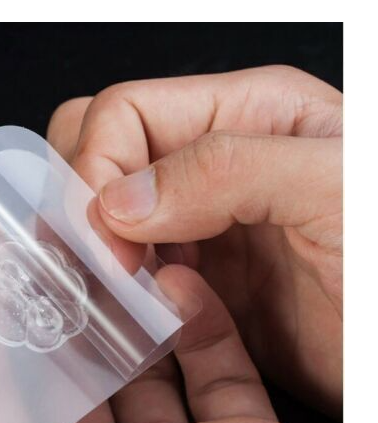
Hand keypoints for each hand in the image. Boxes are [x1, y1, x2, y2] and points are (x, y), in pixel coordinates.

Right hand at [47, 66, 342, 415]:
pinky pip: (126, 269)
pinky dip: (116, 287)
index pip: (124, 112)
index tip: (108, 234)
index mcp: (244, 113)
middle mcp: (211, 163)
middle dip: (85, 202)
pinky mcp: (193, 279)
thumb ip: (228, 170)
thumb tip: (121, 199)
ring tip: (124, 291)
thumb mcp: (336, 190)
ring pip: (105, 215)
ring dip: (98, 250)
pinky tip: (140, 310)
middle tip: (106, 259)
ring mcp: (198, 223)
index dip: (98, 167)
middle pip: (102, 151)